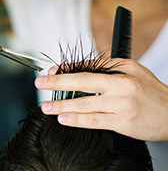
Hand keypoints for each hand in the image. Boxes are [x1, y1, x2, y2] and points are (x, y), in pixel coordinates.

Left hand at [35, 59, 167, 140]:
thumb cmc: (149, 89)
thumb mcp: (130, 70)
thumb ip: (105, 68)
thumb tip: (80, 69)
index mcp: (121, 71)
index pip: (88, 67)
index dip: (67, 70)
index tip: (51, 72)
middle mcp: (120, 86)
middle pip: (83, 82)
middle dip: (58, 83)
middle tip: (40, 83)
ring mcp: (121, 105)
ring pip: (86, 104)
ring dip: (63, 105)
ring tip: (47, 106)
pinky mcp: (122, 122)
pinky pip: (95, 121)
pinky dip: (78, 120)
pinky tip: (64, 118)